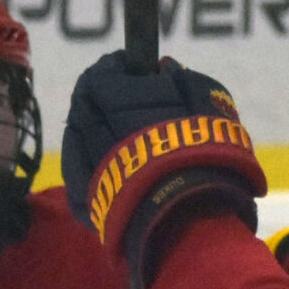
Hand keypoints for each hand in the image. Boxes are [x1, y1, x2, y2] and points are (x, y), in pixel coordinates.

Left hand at [61, 51, 266, 277]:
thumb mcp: (212, 105)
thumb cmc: (209, 159)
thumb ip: (187, 81)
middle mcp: (98, 130)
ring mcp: (90, 166)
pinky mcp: (89, 199)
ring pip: (78, 134)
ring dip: (91, 123)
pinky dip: (84, 156)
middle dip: (99, 94)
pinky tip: (98, 155)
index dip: (116, 66)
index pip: (103, 73)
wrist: (196, 222)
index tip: (129, 66)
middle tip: (118, 93)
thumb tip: (166, 68)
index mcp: (122, 102)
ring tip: (113, 125)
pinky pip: (77, 170)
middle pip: (85, 103)